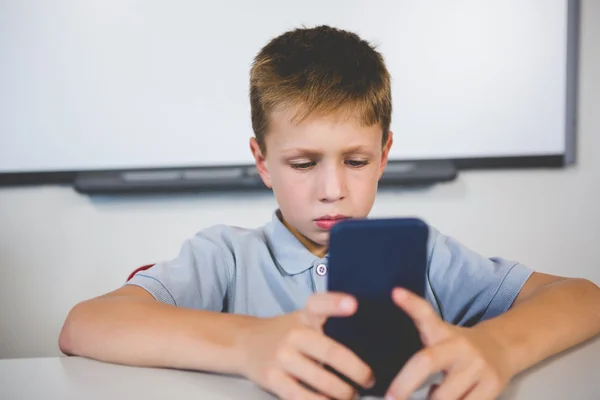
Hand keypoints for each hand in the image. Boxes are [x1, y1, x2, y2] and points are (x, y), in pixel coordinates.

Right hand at [238, 292, 374, 399]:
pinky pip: (302, 397)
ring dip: (343, 393)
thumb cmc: (288, 332)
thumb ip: (329, 323)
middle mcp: (294, 333)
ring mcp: (282, 357)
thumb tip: (370, 341)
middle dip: (357, 371)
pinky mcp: (272, 378)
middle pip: (331, 352)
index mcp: (305, 315)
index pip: (320, 303)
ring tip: (352, 395)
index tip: (354, 304)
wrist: (245, 343)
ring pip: (321, 380)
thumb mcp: (304, 318)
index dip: (336, 303)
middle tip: (369, 379)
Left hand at [385, 288, 512, 399]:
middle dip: (404, 383)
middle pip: (427, 361)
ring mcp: (478, 366)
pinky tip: (454, 398)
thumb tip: (394, 307)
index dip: (410, 303)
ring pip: (444, 397)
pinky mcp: (493, 386)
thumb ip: (418, 327)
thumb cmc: (457, 346)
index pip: (425, 314)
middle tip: (391, 397)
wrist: (502, 348)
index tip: (395, 293)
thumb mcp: (436, 332)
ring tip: (434, 394)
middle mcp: (459, 346)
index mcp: (442, 332)